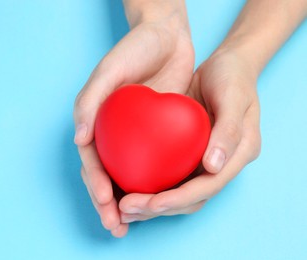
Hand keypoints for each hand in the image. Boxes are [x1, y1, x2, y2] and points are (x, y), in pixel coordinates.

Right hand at [73, 2, 193, 237]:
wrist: (166, 37)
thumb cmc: (134, 49)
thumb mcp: (108, 70)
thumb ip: (89, 101)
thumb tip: (79, 138)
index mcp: (97, 123)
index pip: (93, 162)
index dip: (96, 185)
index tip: (107, 204)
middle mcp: (113, 135)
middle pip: (108, 176)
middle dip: (109, 205)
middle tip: (117, 228)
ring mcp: (135, 138)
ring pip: (128, 177)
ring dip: (129, 203)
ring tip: (131, 226)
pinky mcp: (158, 136)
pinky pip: (153, 165)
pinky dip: (153, 185)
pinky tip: (159, 200)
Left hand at [119, 48, 261, 222]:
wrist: (226, 67)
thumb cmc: (232, 79)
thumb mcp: (234, 97)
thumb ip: (228, 130)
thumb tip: (213, 167)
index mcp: (238, 156)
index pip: (207, 188)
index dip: (179, 199)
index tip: (151, 203)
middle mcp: (221, 165)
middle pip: (189, 199)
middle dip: (158, 208)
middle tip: (126, 208)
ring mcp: (204, 162)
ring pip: (177, 194)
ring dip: (150, 204)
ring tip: (121, 207)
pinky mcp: (188, 155)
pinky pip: (168, 176)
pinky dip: (149, 186)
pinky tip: (125, 186)